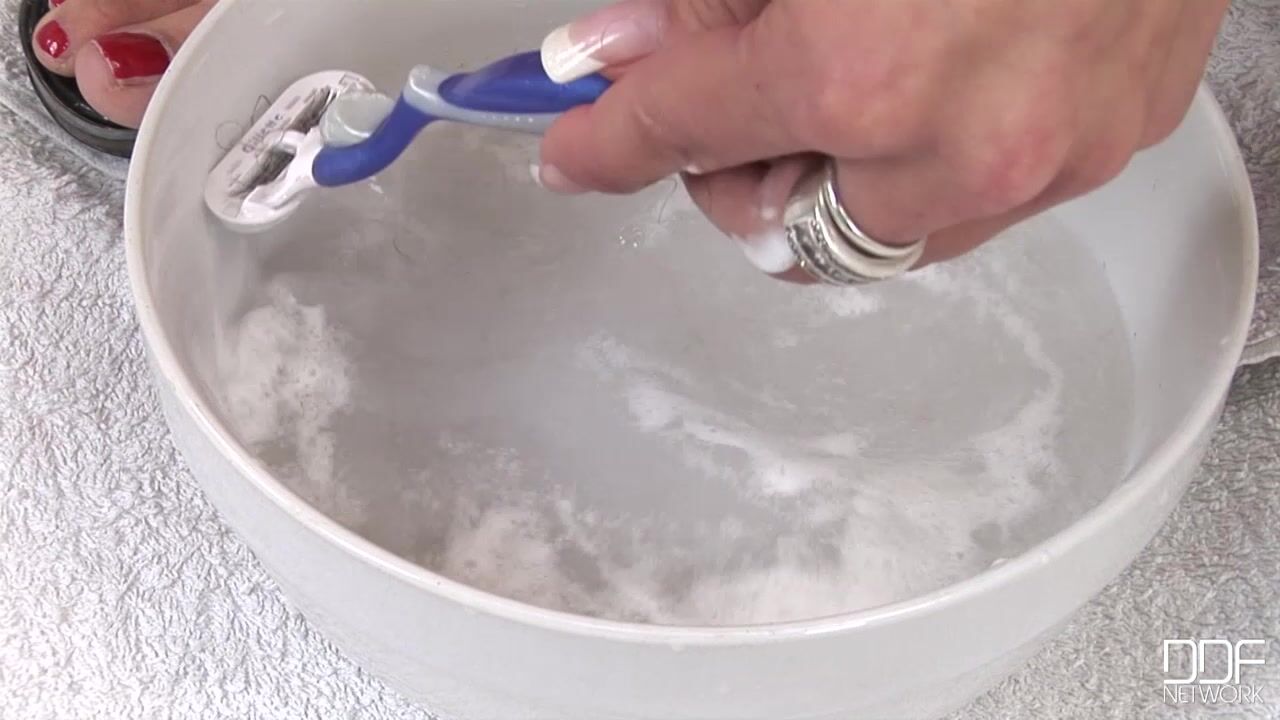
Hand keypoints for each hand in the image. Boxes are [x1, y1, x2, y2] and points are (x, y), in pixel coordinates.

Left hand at [537, 0, 1228, 276]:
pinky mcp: (1113, 142)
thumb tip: (625, 53)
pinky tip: (939, 65)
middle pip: (782, 228)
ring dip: (838, 173)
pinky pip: (984, 196)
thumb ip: (702, 0)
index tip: (576, 151)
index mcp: (858, 75)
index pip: (678, 131)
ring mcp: (1050, 155)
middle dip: (738, 168)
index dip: (607, 141)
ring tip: (851, 73)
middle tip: (735, 92)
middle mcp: (960, 147)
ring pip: (886, 232)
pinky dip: (933, 151)